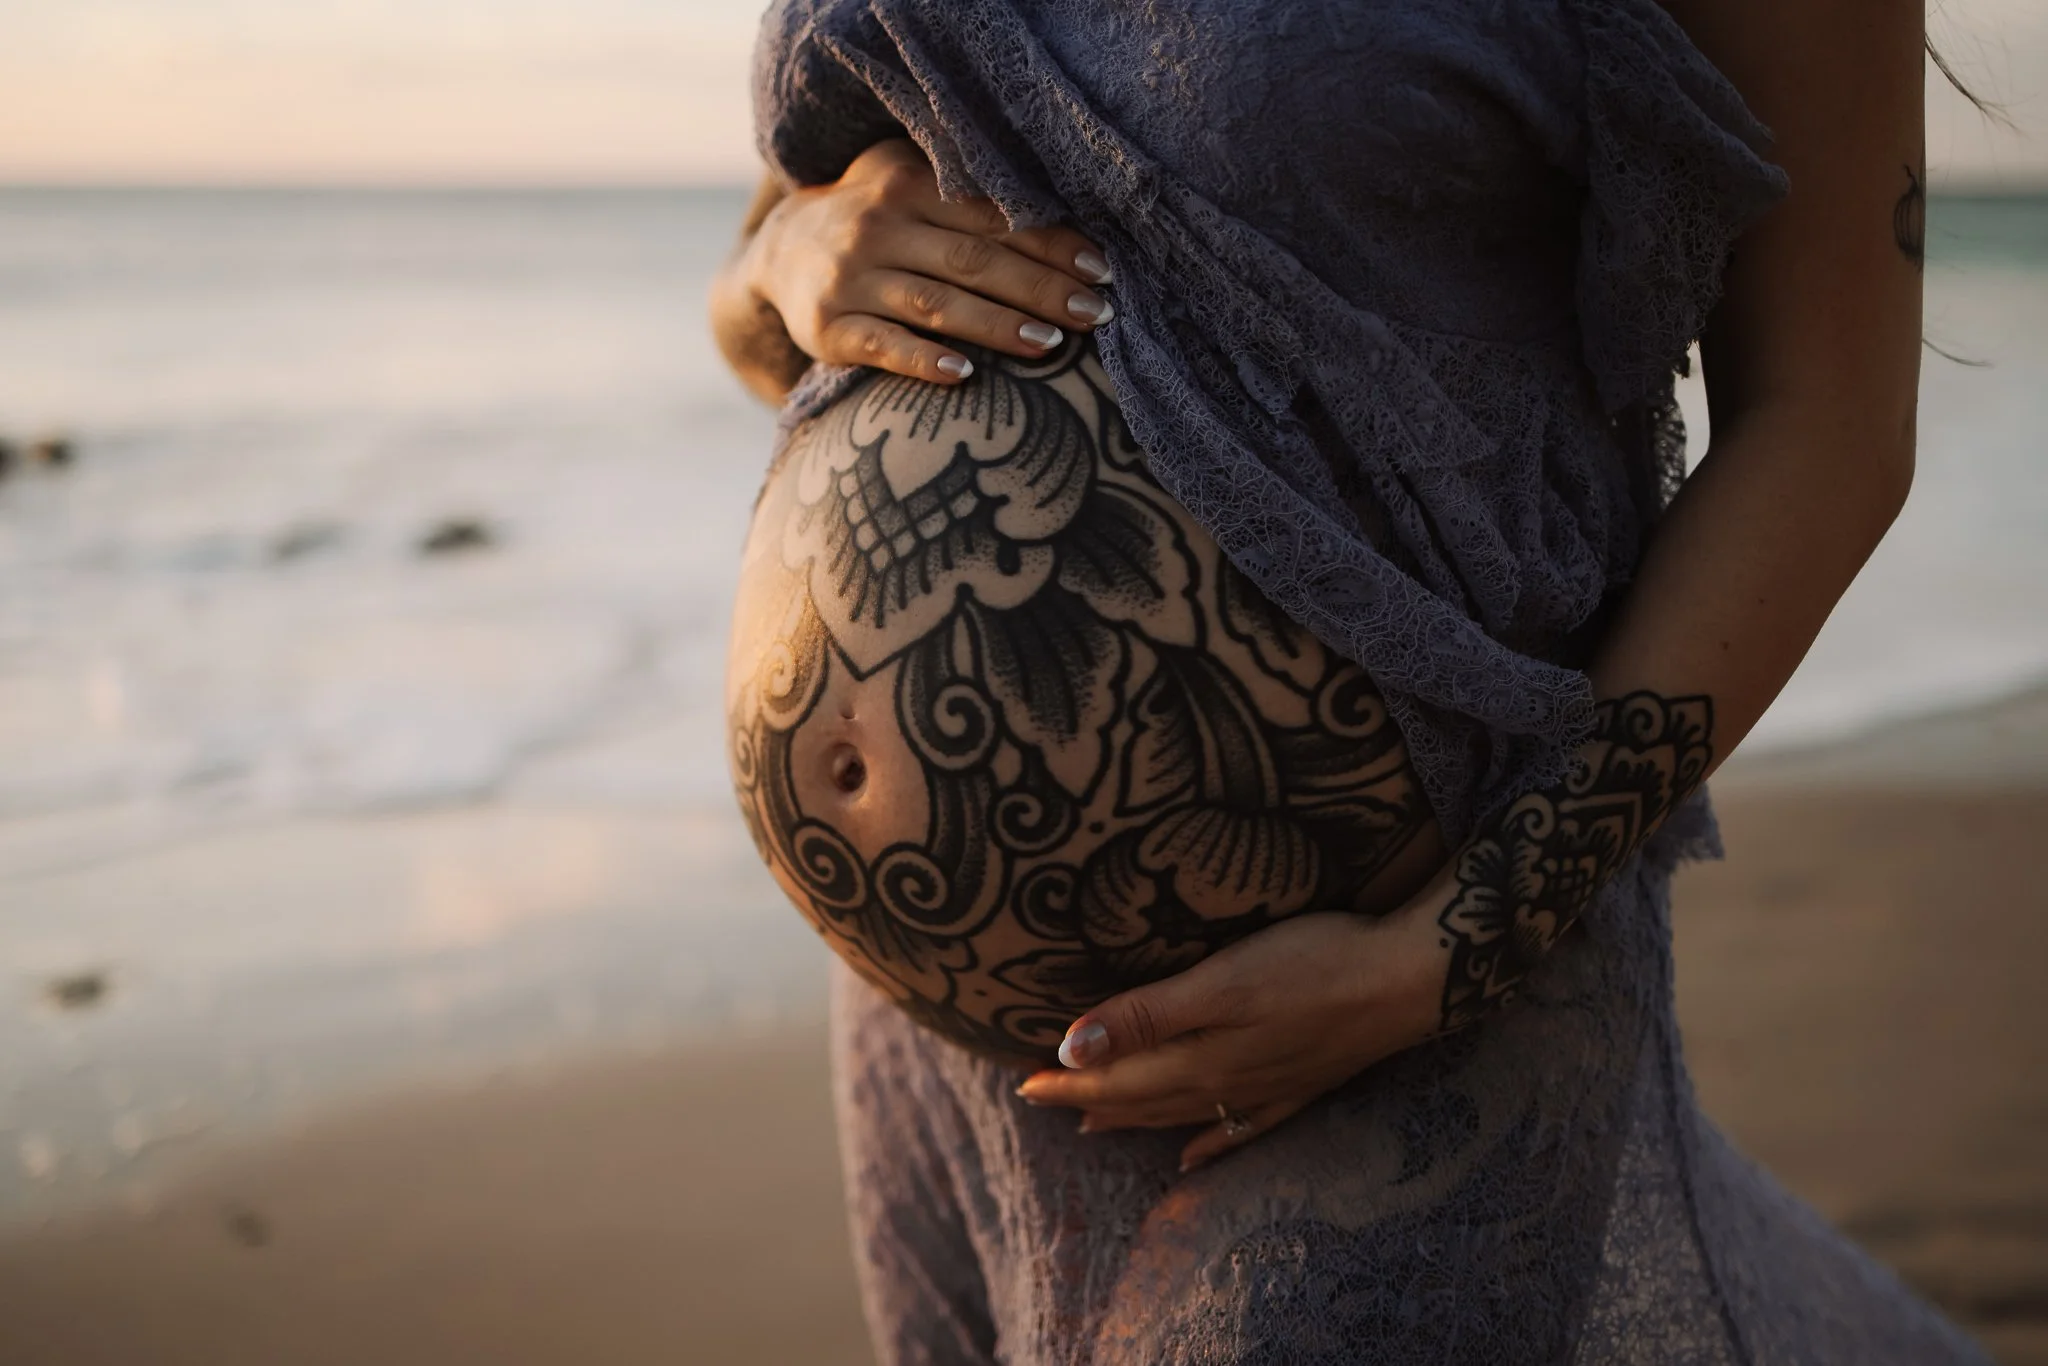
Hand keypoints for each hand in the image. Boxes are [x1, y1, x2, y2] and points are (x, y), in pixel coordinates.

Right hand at [743, 139, 1115, 384]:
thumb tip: (1070, 217)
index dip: (1050, 244)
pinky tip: (962, 373)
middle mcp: (877, 227)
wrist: (778, 252)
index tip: (1102, 271)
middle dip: (1040, 288)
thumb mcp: (908, 184)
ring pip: (935, 303)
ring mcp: (850, 279)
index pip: (992, 217)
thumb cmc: (876, 220)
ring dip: (996, 325)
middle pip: (972, 260)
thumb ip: (969, 195)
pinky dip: (922, 359)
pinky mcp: (826, 329)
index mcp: (908, 185)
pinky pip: (881, 345)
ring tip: (1050, 345)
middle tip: (1096, 314)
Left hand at [1013, 898, 1451, 1172]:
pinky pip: (1241, 1124)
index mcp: (1200, 1059)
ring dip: (1136, 1117)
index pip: (1116, 1077)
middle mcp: (1228, 1083)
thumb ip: (1146, 1016)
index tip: (1022, 1083)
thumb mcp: (1220, 982)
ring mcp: (1268, 1086)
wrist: (1410, 979)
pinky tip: (1196, 1153)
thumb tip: (1070, 1048)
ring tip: (1095, 1122)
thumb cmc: (1313, 964)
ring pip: (1184, 1112)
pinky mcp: (1303, 1079)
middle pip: (1143, 1099)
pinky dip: (1210, 1140)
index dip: (1067, 1079)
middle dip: (1089, 1097)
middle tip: (1043, 1099)